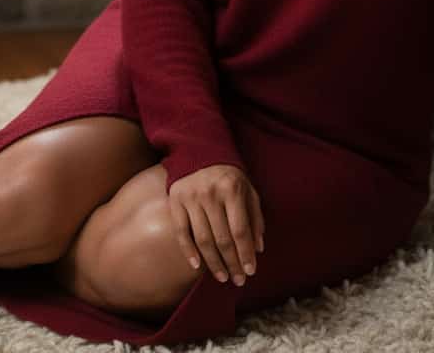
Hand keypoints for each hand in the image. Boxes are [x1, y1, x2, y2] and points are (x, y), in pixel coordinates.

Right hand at [167, 164, 264, 286]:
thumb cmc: (229, 177)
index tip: (250, 272)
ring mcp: (191, 197)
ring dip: (214, 263)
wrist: (200, 153)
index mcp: (231, 189)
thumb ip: (255, 217)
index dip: (245, 254)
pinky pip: (181, 232)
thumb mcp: (248, 190)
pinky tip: (197, 267)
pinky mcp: (175, 200)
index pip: (240, 230)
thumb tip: (258, 249)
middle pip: (222, 238)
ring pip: (203, 239)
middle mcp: (210, 193)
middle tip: (238, 280)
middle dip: (232, 263)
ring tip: (223, 277)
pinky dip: (189, 252)